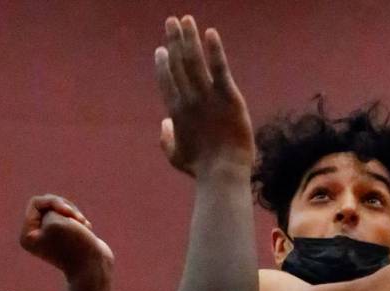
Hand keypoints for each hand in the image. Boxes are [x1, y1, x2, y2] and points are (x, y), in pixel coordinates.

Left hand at [19, 194, 113, 276]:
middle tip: (79, 220)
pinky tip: (87, 230)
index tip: (68, 213)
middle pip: (48, 205)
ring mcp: (52, 237)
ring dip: (75, 214)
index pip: (36, 203)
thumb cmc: (75, 244)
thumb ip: (51, 208)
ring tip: (85, 226)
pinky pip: (71, 218)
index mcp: (27, 235)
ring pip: (61, 210)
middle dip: (66, 208)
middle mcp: (37, 237)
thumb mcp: (56, 220)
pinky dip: (80, 221)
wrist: (95, 267)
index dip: (54, 202)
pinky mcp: (66, 237)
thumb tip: (56, 213)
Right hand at [155, 16, 252, 175]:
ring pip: (195, 60)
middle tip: (171, 21)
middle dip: (174, 40)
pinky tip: (210, 33)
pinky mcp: (228, 96)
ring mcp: (207, 96)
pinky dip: (214, 49)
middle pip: (178, 63)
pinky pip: (220, 68)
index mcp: (175, 112)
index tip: (161, 49)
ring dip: (189, 37)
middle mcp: (188, 99)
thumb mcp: (176, 156)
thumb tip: (163, 123)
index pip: (166, 81)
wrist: (223, 172)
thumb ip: (166, 139)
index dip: (163, 63)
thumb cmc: (201, 168)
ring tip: (185, 20)